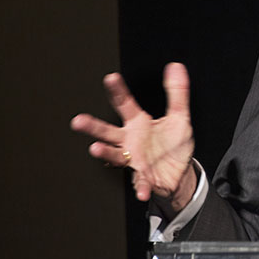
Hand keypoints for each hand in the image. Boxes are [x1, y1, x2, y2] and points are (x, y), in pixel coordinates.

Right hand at [71, 63, 196, 216]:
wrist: (179, 173)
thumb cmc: (173, 144)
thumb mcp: (180, 117)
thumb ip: (177, 93)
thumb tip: (176, 67)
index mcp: (138, 124)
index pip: (125, 104)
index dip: (118, 91)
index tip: (111, 78)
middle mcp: (130, 141)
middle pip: (107, 131)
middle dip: (92, 126)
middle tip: (78, 120)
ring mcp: (134, 160)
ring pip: (114, 155)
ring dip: (105, 152)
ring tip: (95, 149)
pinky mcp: (144, 177)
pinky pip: (141, 182)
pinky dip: (141, 187)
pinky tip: (141, 191)